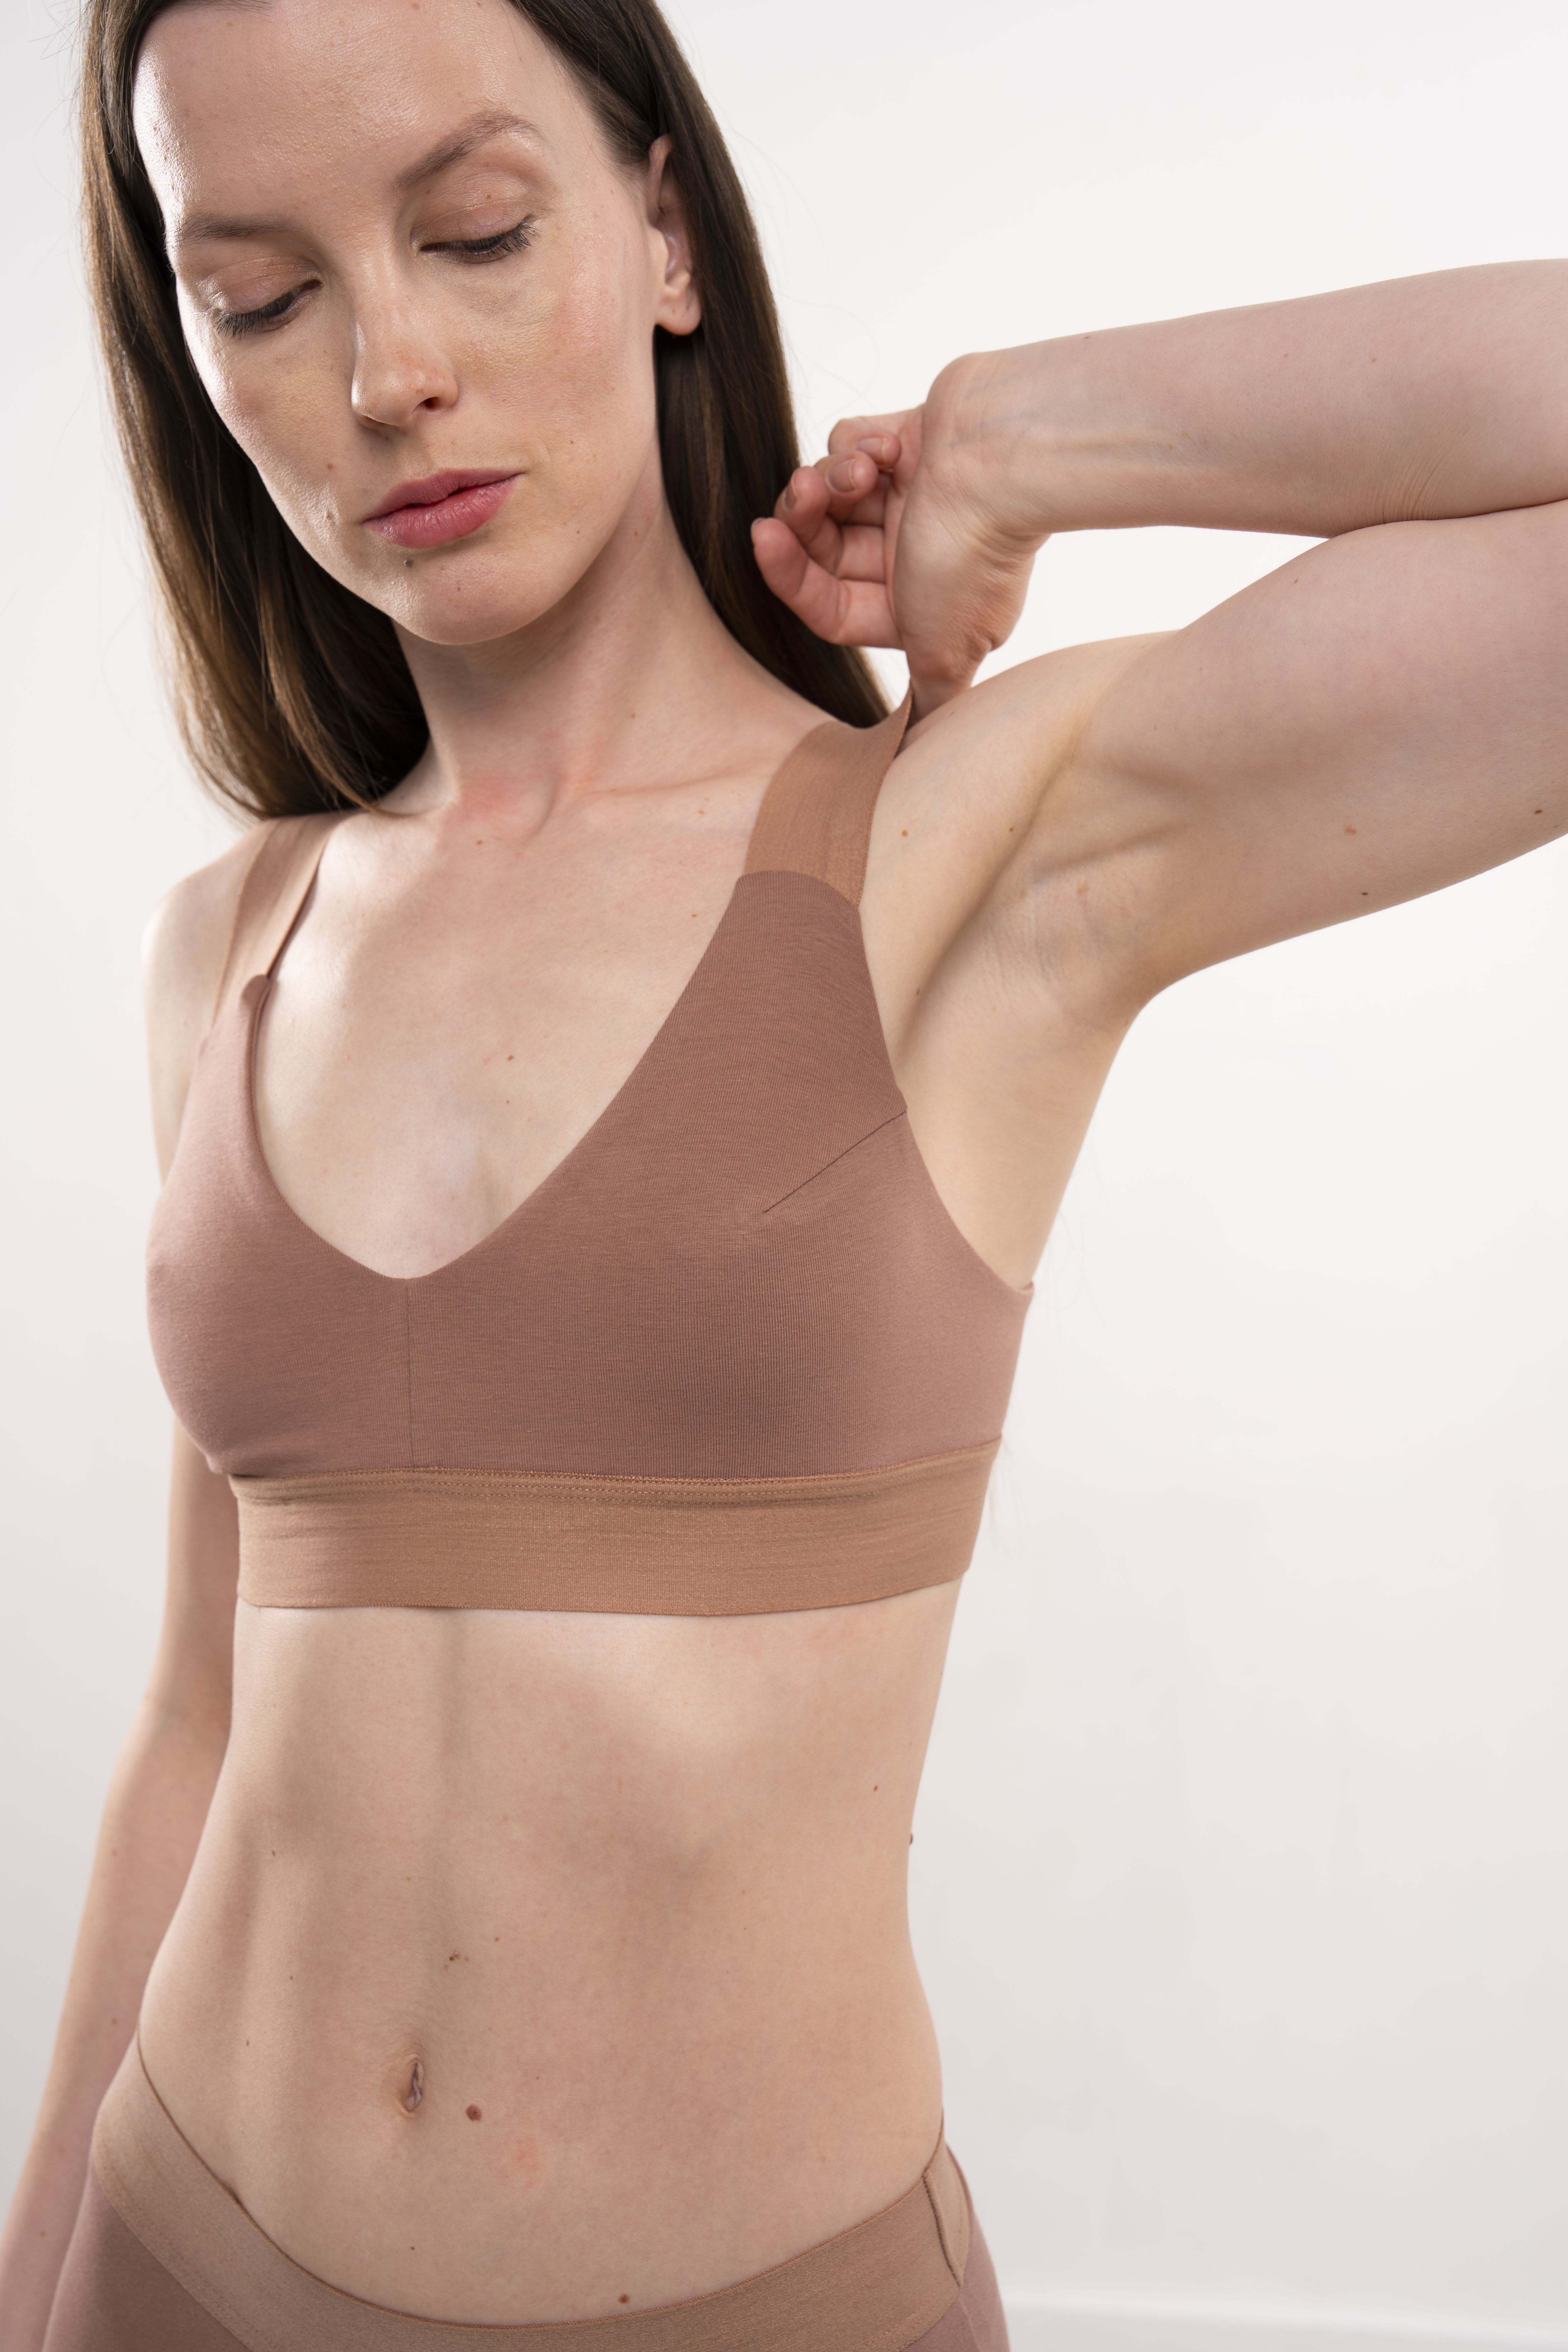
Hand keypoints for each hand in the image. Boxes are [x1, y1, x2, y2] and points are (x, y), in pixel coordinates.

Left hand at [750, 363, 1043, 714]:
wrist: (1002, 464)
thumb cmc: (972, 560)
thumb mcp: (945, 653)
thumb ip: (931, 700)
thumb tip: (922, 747)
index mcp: (915, 608)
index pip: (827, 604)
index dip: (788, 577)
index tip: (763, 540)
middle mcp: (910, 556)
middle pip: (820, 547)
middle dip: (802, 520)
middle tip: (803, 496)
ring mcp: (909, 497)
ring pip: (827, 492)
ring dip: (828, 480)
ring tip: (857, 472)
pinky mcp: (909, 442)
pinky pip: (850, 442)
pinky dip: (858, 444)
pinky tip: (889, 450)